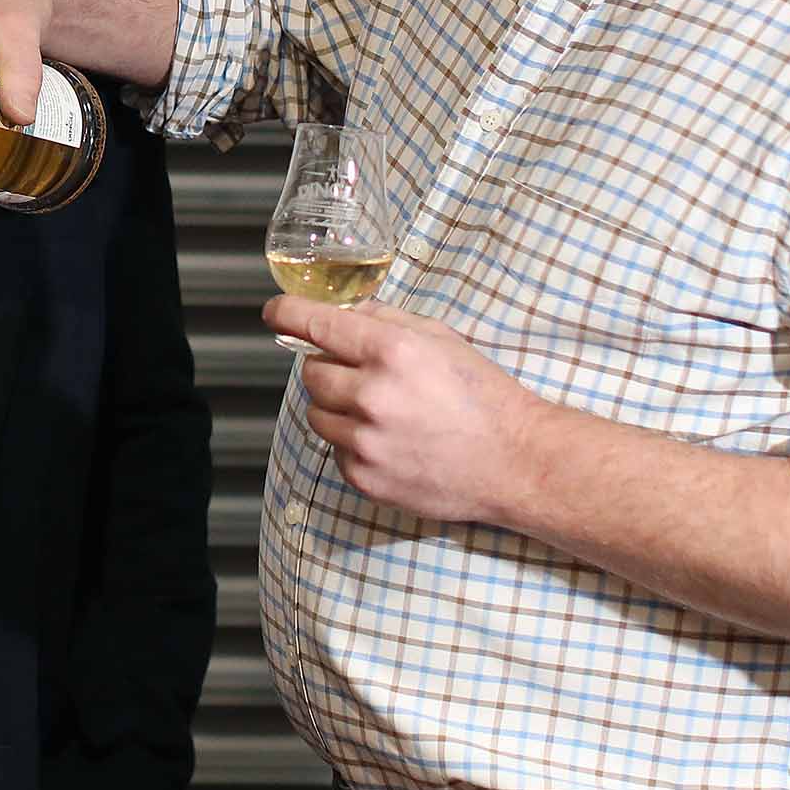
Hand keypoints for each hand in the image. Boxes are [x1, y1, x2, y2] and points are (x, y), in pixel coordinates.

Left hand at [271, 297, 547, 526]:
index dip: (287, 312)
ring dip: (337, 406)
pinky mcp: (364, 477)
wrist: (515, 461)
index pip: (314, 323)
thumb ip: (386, 320)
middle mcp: (371, 394)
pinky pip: (335, 450)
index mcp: (391, 351)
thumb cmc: (483, 396)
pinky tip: (390, 440)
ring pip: (316, 413)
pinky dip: (352, 442)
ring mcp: (365, 441)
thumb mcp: (440, 338)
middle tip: (363, 374)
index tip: (275, 311)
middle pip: (312, 371)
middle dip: (330, 366)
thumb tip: (342, 312)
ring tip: (381, 411)